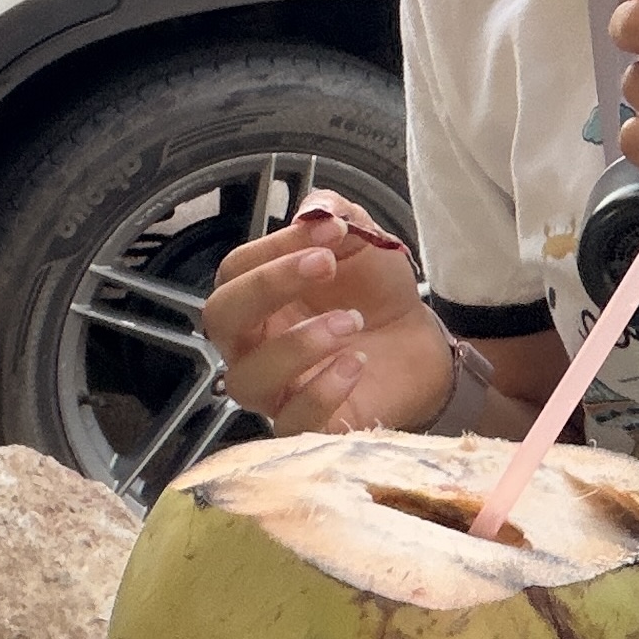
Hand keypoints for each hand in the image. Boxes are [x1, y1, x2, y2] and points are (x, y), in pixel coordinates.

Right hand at [200, 197, 454, 433]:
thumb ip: (337, 215)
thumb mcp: (361, 242)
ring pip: (248, 380)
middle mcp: (253, 345)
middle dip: (268, 286)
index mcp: (257, 298)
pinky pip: (290, 424)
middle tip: (325, 266)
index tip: (331, 232)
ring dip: (297, 344)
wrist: (419, 342)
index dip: (275, 248)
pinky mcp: (308, 427)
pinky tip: (355, 365)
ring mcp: (276, 390)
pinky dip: (320, 393)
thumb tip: (313, 211)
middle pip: (219, 319)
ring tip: (353, 322)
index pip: (235, 271)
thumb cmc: (374, 293)